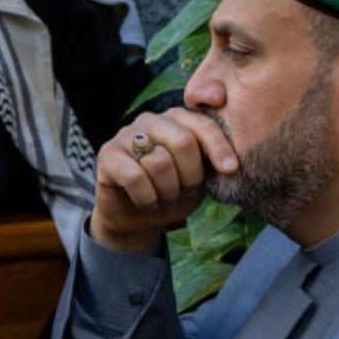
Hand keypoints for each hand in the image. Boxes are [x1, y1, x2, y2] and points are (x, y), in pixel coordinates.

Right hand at [89, 109, 237, 254]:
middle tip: (184, 192)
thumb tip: (231, 163)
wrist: (135, 218)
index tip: (230, 169)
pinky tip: (146, 202)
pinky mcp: (108, 154)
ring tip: (163, 197)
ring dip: (167, 191)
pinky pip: (135, 177)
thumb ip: (210, 164)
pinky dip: (147, 198)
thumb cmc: (170, 193)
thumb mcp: (197, 180)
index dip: (218, 146)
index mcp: (177, 120)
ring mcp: (126, 134)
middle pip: (183, 141)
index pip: (202, 124)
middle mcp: (151, 120)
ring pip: (160, 162)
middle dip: (190, 176)